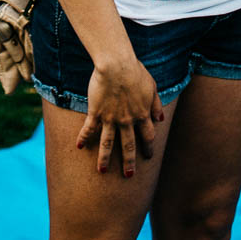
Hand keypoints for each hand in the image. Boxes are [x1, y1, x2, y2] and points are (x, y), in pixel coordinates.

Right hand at [76, 56, 162, 177]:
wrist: (116, 64)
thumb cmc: (135, 71)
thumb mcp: (152, 87)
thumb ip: (156, 104)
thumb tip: (161, 119)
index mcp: (142, 114)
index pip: (147, 136)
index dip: (148, 147)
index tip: (148, 156)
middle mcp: (127, 120)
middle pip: (129, 146)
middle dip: (129, 162)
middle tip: (129, 175)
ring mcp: (111, 118)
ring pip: (108, 143)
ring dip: (105, 158)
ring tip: (102, 171)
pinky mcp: (96, 112)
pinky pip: (89, 129)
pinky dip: (83, 138)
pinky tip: (79, 147)